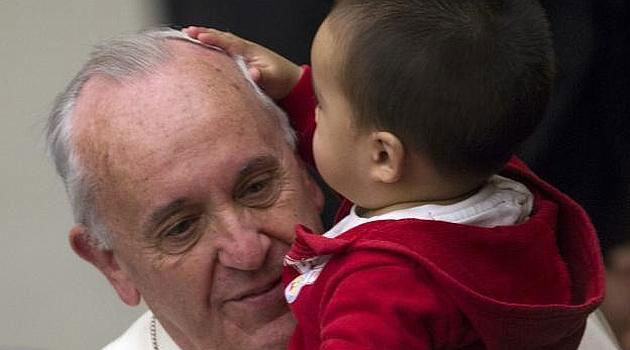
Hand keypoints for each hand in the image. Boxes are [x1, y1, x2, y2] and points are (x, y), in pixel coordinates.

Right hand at [183, 26, 302, 99]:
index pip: (228, 42)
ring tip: (189, 35)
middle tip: (187, 32)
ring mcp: (243, 54)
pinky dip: (213, 46)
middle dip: (204, 34)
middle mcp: (245, 49)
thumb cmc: (282, 80)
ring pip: (222, 42)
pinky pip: (224, 50)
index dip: (213, 39)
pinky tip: (204, 48)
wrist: (292, 83)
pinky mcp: (242, 61)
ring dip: (207, 37)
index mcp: (250, 51)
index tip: (199, 37)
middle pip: (222, 38)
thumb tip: (253, 73)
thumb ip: (262, 76)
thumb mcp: (273, 79)